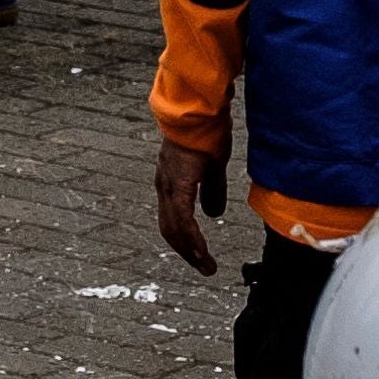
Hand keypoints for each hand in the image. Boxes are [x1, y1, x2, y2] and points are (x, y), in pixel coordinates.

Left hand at [154, 137, 224, 275]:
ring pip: (174, 228)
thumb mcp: (212, 167)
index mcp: (172, 184)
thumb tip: (213, 214)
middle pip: (170, 229)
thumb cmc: (206, 131)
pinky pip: (182, 218)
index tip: (200, 257)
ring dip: (189, 251)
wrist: (199, 110)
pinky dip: (191, 238)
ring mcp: (169, 186)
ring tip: (205, 267)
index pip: (174, 220)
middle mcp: (165, 187)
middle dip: (187, 252)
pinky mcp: (178, 184)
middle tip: (203, 268)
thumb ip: (212, 190)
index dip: (186, 241)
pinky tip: (201, 251)